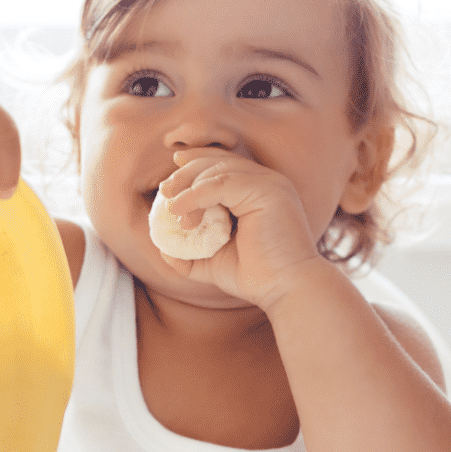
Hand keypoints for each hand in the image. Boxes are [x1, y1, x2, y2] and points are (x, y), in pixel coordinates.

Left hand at [158, 149, 321, 309]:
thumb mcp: (215, 262)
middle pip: (219, 161)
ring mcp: (270, 184)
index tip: (172, 170)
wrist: (286, 290)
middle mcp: (267, 182)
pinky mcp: (268, 191)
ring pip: (219, 169)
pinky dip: (196, 193)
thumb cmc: (256, 278)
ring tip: (173, 209)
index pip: (225, 164)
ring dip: (189, 186)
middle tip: (165, 191)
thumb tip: (164, 250)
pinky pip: (222, 182)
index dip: (197, 161)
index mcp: (259, 191)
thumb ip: (191, 254)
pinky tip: (180, 209)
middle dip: (187, 172)